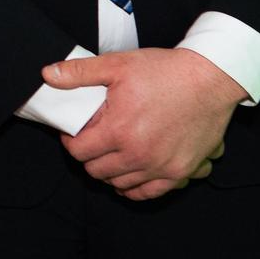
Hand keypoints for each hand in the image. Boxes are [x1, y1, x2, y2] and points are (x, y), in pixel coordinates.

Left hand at [46, 48, 246, 201]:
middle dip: (88, 157)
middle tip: (92, 143)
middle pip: (96, 171)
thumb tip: (48, 75)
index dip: (70, 142)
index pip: (78, 152)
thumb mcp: (118, 64)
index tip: (73, 134)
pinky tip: (130, 175)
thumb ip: (80, 73)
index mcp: (118, 130)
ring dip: (110, 173)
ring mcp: (160, 167)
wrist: (211, 79)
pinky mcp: (179, 172)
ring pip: (119, 185)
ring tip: (110, 155)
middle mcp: (138, 154)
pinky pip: (148, 194)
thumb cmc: (165, 71)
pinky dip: (134, 188)